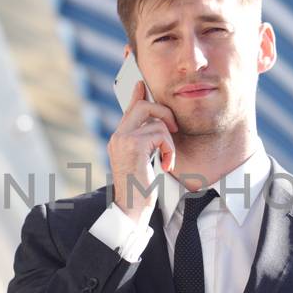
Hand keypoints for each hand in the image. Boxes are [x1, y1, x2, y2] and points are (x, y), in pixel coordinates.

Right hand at [108, 79, 176, 220]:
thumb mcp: (142, 161)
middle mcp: (118, 136)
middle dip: (164, 113)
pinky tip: (166, 166)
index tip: (141, 83)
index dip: (136, 94)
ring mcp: (123, 140)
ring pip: (156, 122)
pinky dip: (169, 150)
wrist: (131, 209)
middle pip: (143, 105)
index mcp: (119, 138)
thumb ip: (145, 142)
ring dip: (168, 141)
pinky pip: (160, 135)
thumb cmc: (139, 189)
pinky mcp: (133, 146)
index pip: (129, 109)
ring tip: (166, 160)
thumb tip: (156, 126)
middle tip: (174, 129)